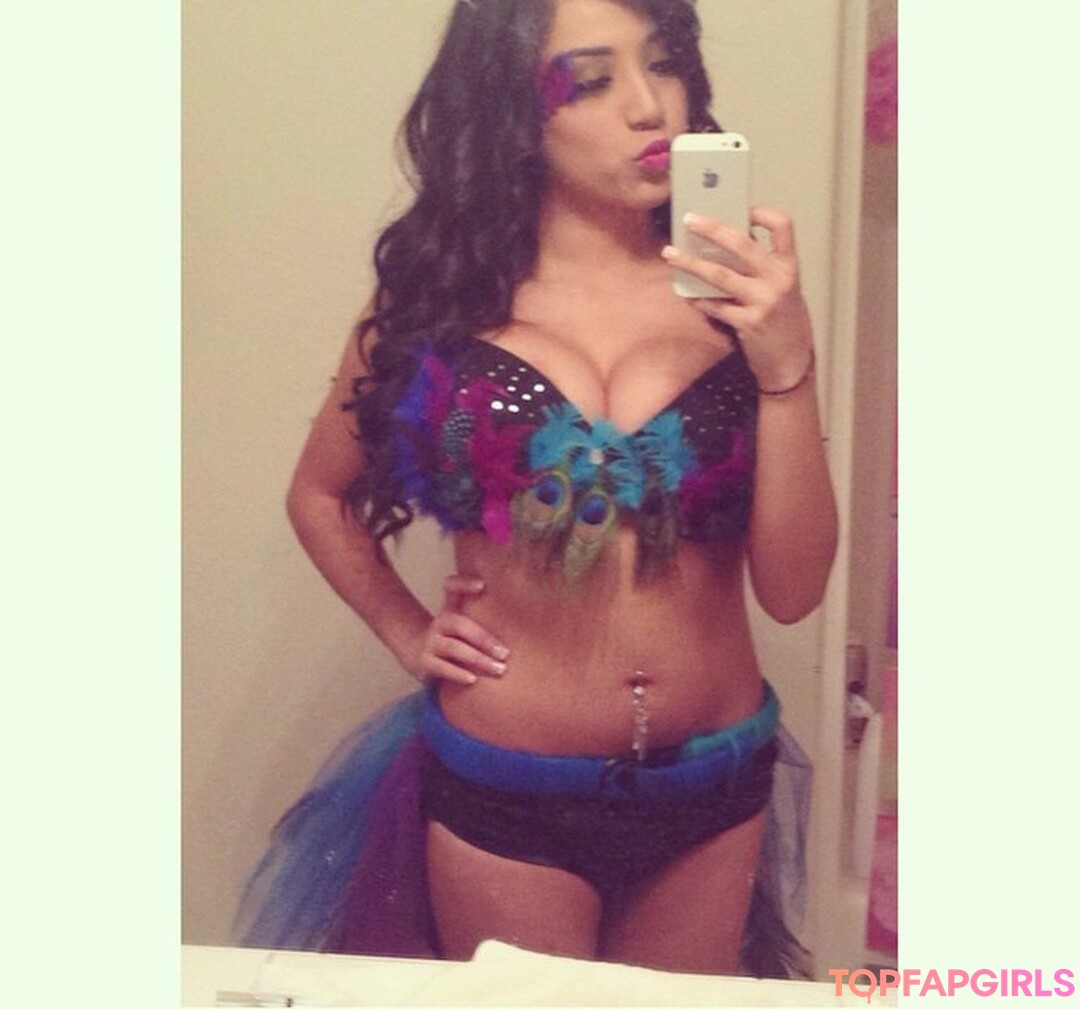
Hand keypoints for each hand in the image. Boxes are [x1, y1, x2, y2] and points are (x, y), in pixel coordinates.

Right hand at [406, 575, 509, 685]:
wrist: (417, 653)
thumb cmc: (451, 636)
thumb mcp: (462, 620)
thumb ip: (481, 612)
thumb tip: (516, 611)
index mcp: (449, 609)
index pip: (451, 588)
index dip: (463, 583)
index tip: (482, 585)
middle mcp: (439, 623)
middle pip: (459, 624)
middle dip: (484, 639)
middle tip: (505, 654)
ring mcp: (430, 643)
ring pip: (454, 648)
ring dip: (478, 659)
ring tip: (498, 669)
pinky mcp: (424, 663)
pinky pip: (442, 668)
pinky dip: (458, 673)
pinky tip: (473, 680)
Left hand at [662, 206, 814, 390]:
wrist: (792, 361)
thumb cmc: (785, 321)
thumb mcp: (784, 288)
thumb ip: (763, 267)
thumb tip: (728, 244)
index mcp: (789, 266)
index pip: (783, 226)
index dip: (764, 213)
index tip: (744, 208)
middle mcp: (778, 280)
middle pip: (741, 244)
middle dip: (712, 229)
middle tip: (689, 219)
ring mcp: (763, 301)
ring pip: (720, 275)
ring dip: (691, 263)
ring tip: (671, 254)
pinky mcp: (747, 323)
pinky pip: (715, 306)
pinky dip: (699, 300)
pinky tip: (687, 296)